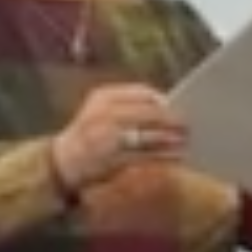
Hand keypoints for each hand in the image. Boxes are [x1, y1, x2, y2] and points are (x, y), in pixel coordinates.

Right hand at [48, 84, 183, 190]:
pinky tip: (177, 157)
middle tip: (188, 125)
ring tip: (185, 141)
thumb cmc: (91, 131)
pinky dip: (164, 157)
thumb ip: (130, 102)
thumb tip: (169, 103)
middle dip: (172, 120)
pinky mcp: (112, 159)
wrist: (63, 159)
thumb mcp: (101, 108)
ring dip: (171, 139)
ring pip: (149, 136)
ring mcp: (106, 138)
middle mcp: (103, 115)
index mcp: (102, 98)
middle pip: (149, 113)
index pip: (142, 92)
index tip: (176, 107)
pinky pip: (146, 157)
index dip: (163, 100)